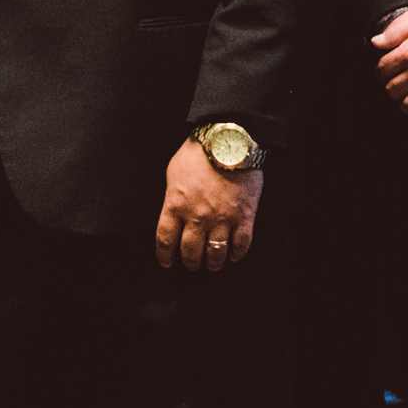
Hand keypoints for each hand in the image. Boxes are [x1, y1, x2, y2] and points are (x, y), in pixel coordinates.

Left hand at [153, 139, 260, 271]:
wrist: (228, 142)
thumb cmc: (198, 152)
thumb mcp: (173, 172)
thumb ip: (173, 195)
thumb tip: (173, 209)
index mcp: (176, 205)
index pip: (165, 240)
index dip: (164, 255)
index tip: (166, 262)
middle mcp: (197, 217)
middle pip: (190, 252)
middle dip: (190, 262)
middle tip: (193, 264)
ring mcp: (222, 219)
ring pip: (215, 254)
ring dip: (213, 263)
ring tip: (213, 264)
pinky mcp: (244, 217)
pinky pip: (241, 245)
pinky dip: (237, 254)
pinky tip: (234, 255)